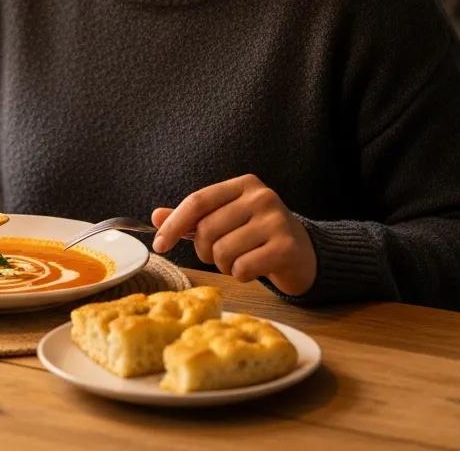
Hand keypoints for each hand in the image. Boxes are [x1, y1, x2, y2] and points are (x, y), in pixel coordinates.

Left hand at [150, 174, 316, 295]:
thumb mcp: (226, 219)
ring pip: (223, 252)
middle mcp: (261, 197)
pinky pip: (243, 268)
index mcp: (243, 185)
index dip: (174, 224)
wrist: (304, 254)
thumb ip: (192, 218)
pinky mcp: (286, 247)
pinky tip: (253, 269)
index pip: (198, 201)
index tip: (159, 245)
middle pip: (207, 230)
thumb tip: (156, 216)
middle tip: (219, 254)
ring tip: (239, 260)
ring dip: (224, 265)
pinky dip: (240, 275)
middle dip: (205, 251)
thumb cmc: (257, 235)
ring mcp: (275, 220)